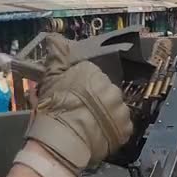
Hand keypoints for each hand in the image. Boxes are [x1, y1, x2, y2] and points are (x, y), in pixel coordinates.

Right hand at [25, 34, 132, 173]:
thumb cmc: (54, 108)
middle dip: (96, 99)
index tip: (72, 96)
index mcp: (95, 73)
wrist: (63, 140)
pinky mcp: (126, 127)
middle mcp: (112, 87)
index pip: (91, 75)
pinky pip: (121, 126)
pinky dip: (113, 130)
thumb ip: (56, 57)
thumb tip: (56, 37)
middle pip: (105, 91)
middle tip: (80, 112)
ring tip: (90, 125)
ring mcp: (121, 108)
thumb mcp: (50, 79)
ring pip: (114, 108)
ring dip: (106, 114)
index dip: (81, 87)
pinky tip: (100, 135)